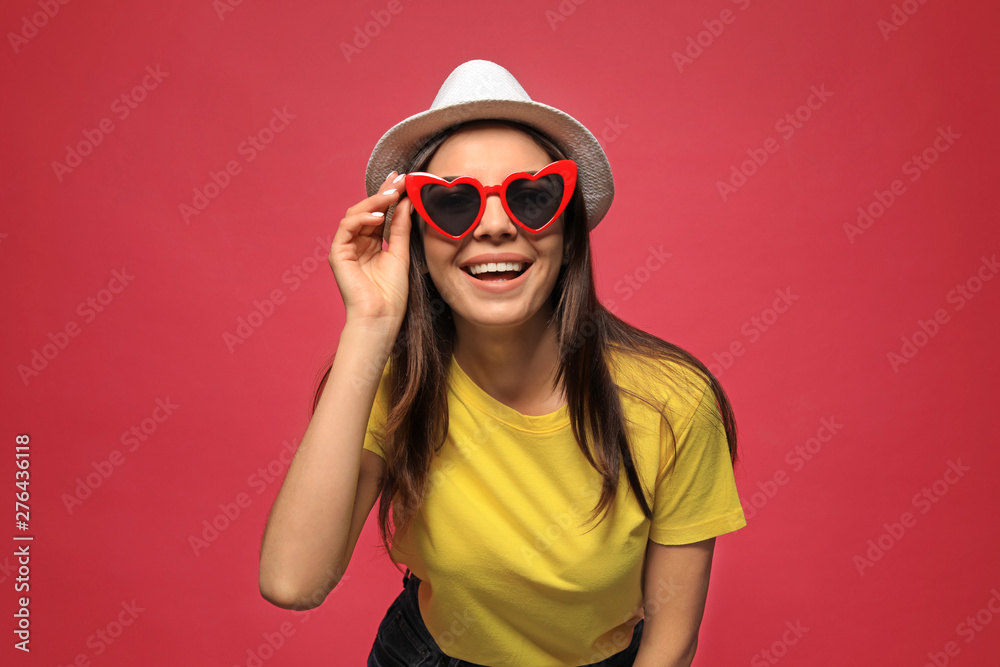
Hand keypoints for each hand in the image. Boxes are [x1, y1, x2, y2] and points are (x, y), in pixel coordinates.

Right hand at [328, 172, 411, 328]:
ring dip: (373, 202)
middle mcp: (358, 243)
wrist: (381, 317)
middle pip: (368, 210)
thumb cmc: (392, 294)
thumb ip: (401, 227)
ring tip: (391, 195)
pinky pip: (346, 228)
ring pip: (355, 215)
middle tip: (398, 179)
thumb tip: (405, 201)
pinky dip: (361, 219)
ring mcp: (346, 247)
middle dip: (382, 193)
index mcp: (372, 244)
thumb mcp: (401, 254)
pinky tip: (377, 217)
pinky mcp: (337, 254)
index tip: (404, 180)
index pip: (380, 214)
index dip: (390, 196)